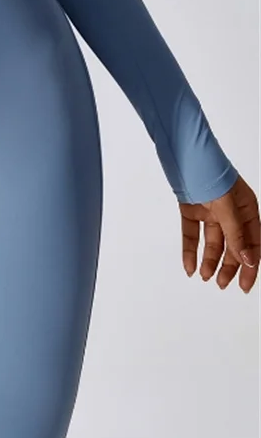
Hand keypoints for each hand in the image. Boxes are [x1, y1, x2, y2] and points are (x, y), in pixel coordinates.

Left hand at [180, 174, 260, 291]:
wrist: (183, 153)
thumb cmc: (209, 170)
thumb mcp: (227, 205)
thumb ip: (236, 233)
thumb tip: (247, 260)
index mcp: (247, 209)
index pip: (253, 243)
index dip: (250, 265)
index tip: (244, 284)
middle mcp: (231, 211)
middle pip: (233, 245)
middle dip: (229, 266)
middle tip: (224, 285)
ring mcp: (211, 209)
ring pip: (213, 241)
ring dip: (210, 260)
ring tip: (205, 277)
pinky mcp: (192, 208)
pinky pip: (193, 233)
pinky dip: (190, 250)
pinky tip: (189, 265)